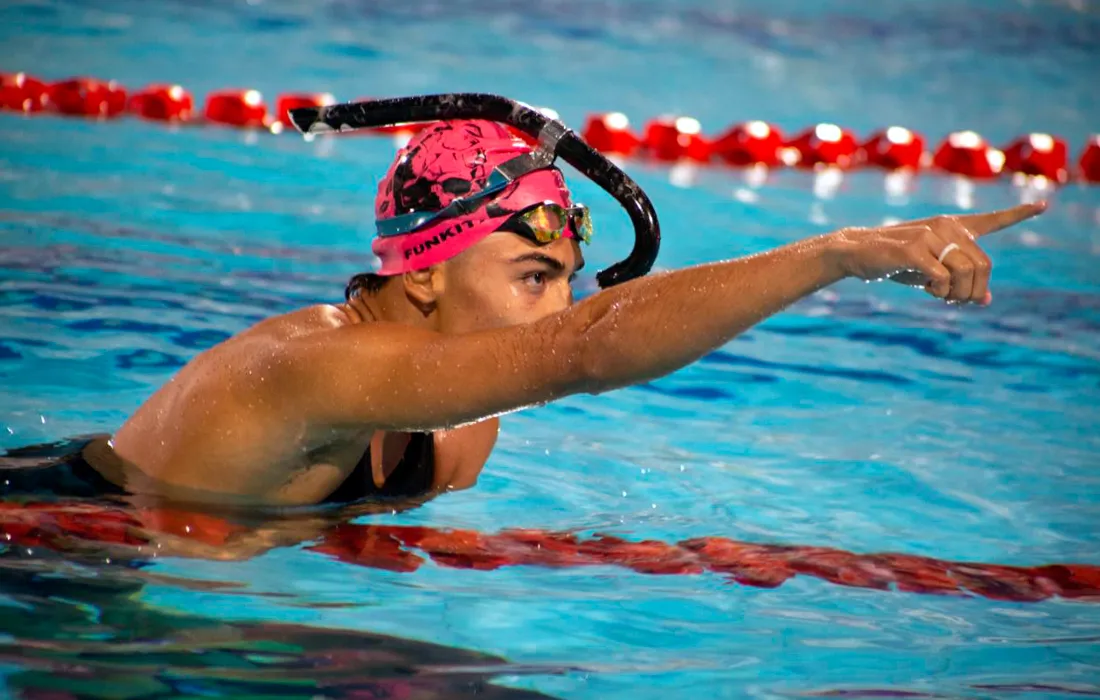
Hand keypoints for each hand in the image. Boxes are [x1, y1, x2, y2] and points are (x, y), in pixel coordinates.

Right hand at [828, 202, 1046, 304]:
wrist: (855, 252)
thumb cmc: (894, 263)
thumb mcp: (930, 273)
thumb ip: (958, 280)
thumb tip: (985, 300)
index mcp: (952, 228)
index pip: (991, 220)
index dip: (1019, 213)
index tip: (1043, 205)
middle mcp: (946, 227)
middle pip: (984, 265)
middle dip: (975, 290)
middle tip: (957, 302)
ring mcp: (930, 236)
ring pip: (967, 273)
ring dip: (957, 294)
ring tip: (940, 296)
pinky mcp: (914, 249)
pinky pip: (942, 278)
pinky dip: (939, 291)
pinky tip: (926, 289)